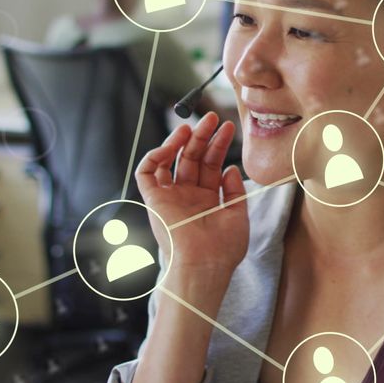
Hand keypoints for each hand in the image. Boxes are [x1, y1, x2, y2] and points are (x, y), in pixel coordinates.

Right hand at [136, 113, 248, 275]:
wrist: (205, 265)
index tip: (228, 127)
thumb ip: (234, 191)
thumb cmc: (224, 248)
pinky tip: (171, 145)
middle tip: (213, 117)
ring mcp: (170, 198)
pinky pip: (146, 173)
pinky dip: (154, 156)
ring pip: (170, 161)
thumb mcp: (237, 215)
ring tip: (192, 126)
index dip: (218, 145)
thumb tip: (231, 168)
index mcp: (207, 200)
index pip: (211, 165)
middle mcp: (187, 196)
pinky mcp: (153, 201)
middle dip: (201, 137)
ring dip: (179, 141)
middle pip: (192, 158)